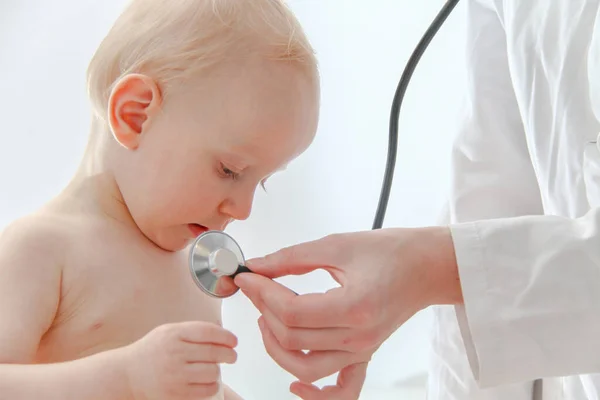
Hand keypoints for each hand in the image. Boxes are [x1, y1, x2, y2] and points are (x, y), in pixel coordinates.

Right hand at [124, 321, 237, 399]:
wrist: (127, 374)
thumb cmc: (152, 350)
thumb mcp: (169, 331)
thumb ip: (193, 331)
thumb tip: (223, 334)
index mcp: (174, 334)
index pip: (208, 332)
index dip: (226, 336)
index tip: (234, 341)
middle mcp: (175, 353)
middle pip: (214, 352)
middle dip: (229, 354)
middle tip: (232, 356)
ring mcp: (175, 374)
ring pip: (212, 372)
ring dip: (218, 370)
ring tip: (215, 369)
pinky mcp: (176, 393)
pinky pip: (205, 390)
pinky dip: (212, 385)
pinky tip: (208, 381)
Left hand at [235, 227, 458, 395]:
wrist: (425, 267)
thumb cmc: (390, 251)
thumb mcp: (336, 245)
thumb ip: (291, 258)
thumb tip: (257, 267)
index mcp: (355, 307)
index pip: (291, 312)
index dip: (261, 293)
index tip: (247, 276)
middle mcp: (359, 337)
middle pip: (293, 338)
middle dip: (263, 310)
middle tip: (255, 286)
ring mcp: (363, 350)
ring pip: (306, 366)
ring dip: (276, 346)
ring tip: (266, 318)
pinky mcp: (364, 354)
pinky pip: (341, 389)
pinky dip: (315, 394)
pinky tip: (296, 383)